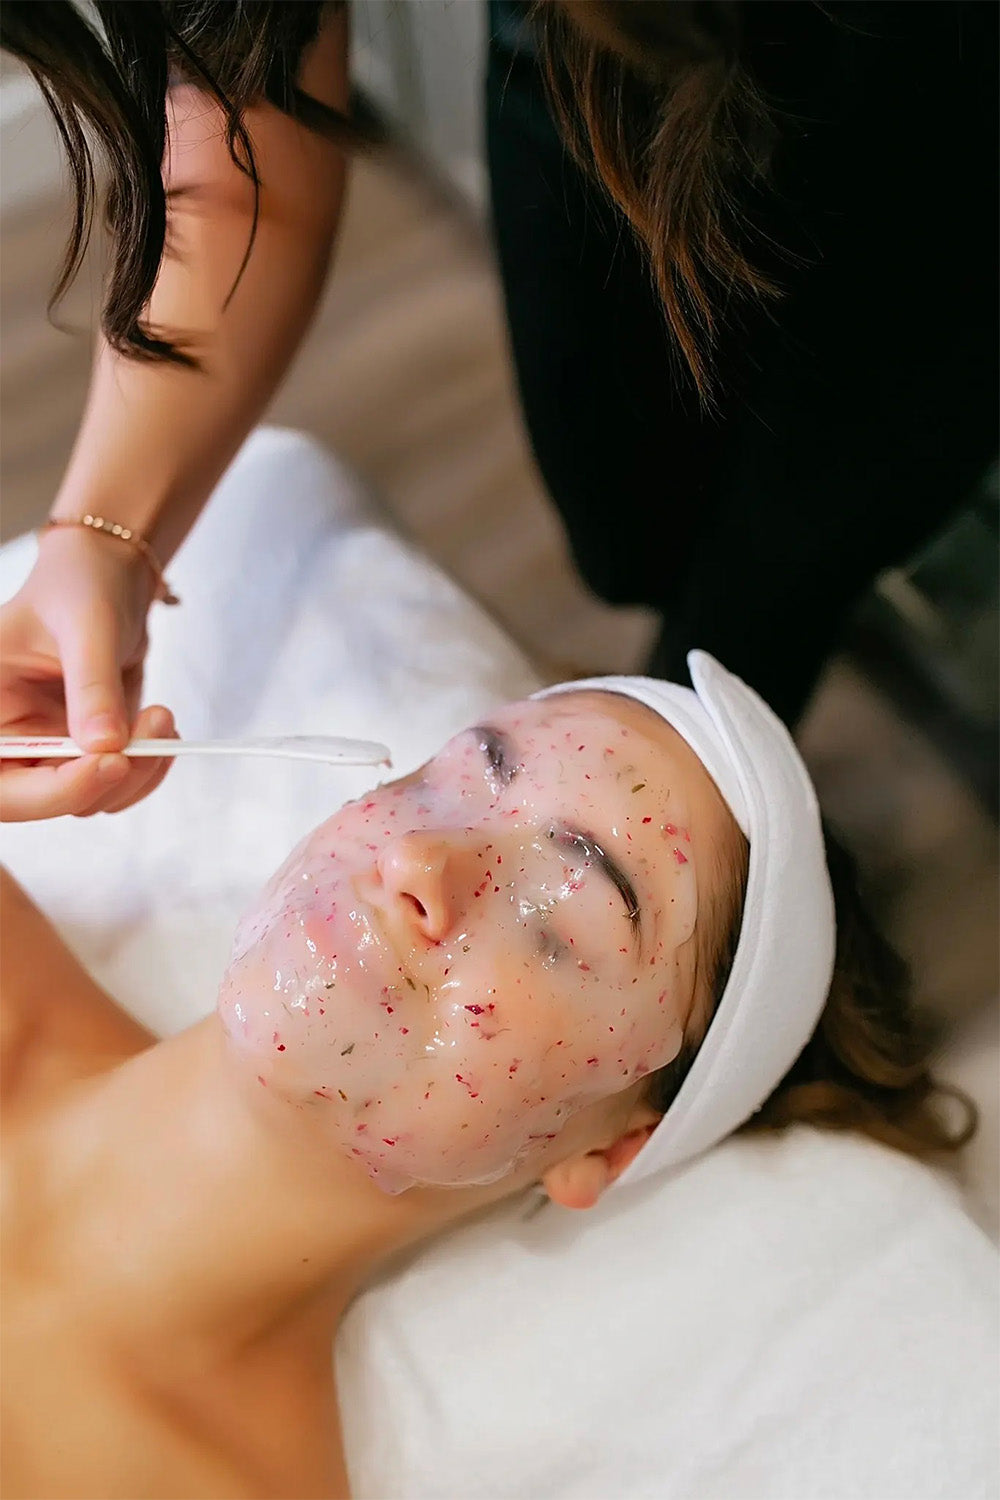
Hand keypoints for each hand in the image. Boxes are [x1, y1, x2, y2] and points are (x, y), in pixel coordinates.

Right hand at [0, 526, 176, 820]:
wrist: (109, 580)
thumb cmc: (80, 586)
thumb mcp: (87, 625)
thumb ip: (92, 685)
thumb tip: (106, 746)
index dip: (48, 790)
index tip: (109, 762)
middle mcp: (7, 736)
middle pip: (37, 801)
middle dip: (102, 782)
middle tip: (148, 743)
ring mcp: (44, 748)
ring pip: (85, 799)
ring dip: (135, 771)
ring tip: (161, 716)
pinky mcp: (82, 752)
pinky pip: (113, 787)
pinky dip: (146, 769)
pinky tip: (160, 728)